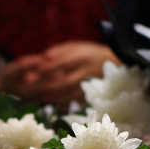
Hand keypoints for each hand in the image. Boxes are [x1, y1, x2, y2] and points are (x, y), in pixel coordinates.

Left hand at [0, 41, 118, 108]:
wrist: (116, 62)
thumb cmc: (90, 53)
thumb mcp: (77, 46)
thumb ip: (60, 51)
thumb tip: (43, 58)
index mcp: (83, 55)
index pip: (63, 61)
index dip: (48, 67)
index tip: (34, 71)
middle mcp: (87, 70)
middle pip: (65, 80)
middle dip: (48, 85)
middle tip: (33, 88)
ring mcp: (91, 83)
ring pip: (70, 93)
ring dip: (53, 96)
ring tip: (38, 96)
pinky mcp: (93, 93)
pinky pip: (75, 99)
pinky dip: (62, 101)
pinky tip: (50, 101)